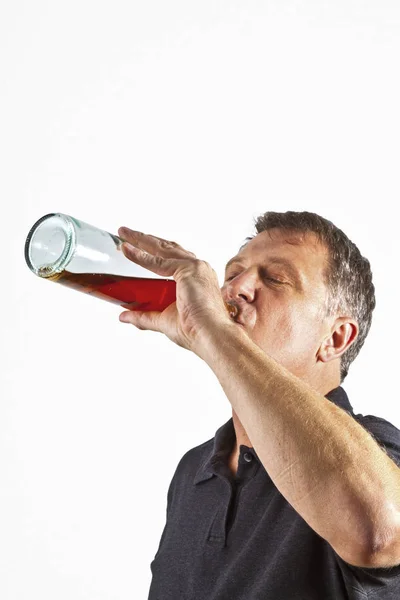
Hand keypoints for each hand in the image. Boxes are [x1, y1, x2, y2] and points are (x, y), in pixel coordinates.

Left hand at [117, 227, 234, 355]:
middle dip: (144, 240)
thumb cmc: (195, 331)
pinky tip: (127, 250)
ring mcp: (195, 267)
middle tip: (124, 233)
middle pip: (166, 248)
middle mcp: (198, 269)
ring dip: (141, 240)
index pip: (171, 258)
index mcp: (196, 278)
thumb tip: (124, 316)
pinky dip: (141, 255)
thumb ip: (143, 316)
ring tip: (123, 234)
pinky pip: (158, 261)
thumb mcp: (163, 321)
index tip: (134, 247)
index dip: (152, 252)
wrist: (210, 336)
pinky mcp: (189, 270)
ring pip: (162, 248)